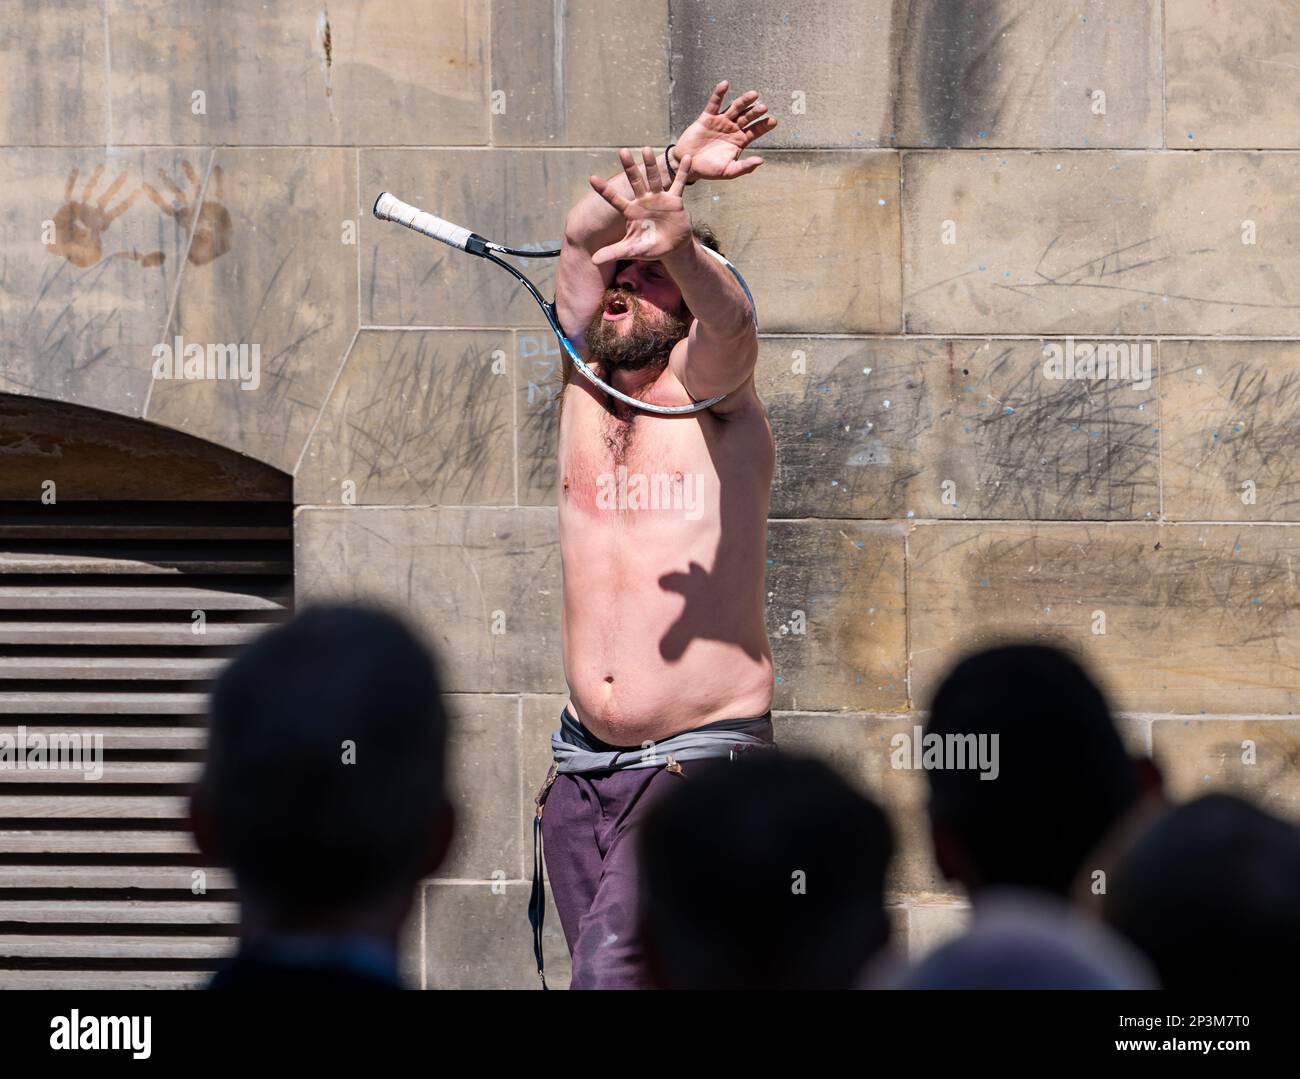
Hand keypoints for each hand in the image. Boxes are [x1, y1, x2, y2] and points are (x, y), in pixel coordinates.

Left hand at [587, 147, 694, 265]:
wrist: (672, 248)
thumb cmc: (650, 247)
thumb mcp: (631, 250)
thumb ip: (613, 252)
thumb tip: (593, 260)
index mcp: (631, 212)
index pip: (614, 199)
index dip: (604, 190)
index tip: (591, 178)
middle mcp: (643, 201)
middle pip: (635, 181)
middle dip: (629, 167)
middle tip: (622, 151)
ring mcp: (659, 198)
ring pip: (654, 179)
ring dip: (651, 165)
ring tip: (646, 149)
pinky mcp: (674, 200)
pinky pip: (679, 184)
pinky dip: (682, 171)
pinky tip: (684, 157)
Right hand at [670, 79, 777, 181]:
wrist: (688, 165)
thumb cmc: (709, 170)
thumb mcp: (729, 171)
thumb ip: (744, 167)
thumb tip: (761, 161)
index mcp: (740, 140)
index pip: (755, 131)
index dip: (764, 126)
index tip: (773, 121)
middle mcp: (733, 128)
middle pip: (747, 117)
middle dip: (755, 112)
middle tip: (764, 108)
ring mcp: (721, 121)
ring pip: (735, 108)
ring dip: (744, 101)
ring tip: (754, 95)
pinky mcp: (707, 117)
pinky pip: (714, 103)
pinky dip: (719, 93)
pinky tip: (725, 84)